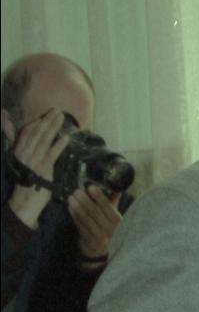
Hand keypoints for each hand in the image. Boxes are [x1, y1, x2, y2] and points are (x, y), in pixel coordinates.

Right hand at [6, 109, 70, 228]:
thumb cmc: (26, 182)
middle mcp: (25, 153)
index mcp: (18, 151)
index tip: (46, 115)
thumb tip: (28, 136)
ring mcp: (34, 160)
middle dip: (48, 120)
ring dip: (54, 127)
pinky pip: (52, 153)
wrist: (25, 201)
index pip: (27, 132)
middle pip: (37, 132)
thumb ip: (25, 148)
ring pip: (45, 140)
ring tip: (63, 119)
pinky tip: (67, 138)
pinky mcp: (43, 168)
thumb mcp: (22, 163)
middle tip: (58, 110)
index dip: (37, 122)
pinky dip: (60, 145)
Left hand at [68, 185, 122, 261]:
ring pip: (86, 219)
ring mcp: (99, 236)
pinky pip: (80, 225)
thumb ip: (113, 202)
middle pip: (95, 212)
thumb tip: (116, 187)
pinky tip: (70, 207)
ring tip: (71, 197)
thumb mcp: (113, 216)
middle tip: (77, 191)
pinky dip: (75, 215)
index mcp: (118, 221)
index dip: (99, 197)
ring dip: (77, 207)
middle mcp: (110, 229)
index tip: (91, 187)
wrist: (102, 249)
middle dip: (85, 200)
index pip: (108, 207)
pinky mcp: (89, 240)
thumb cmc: (107, 227)